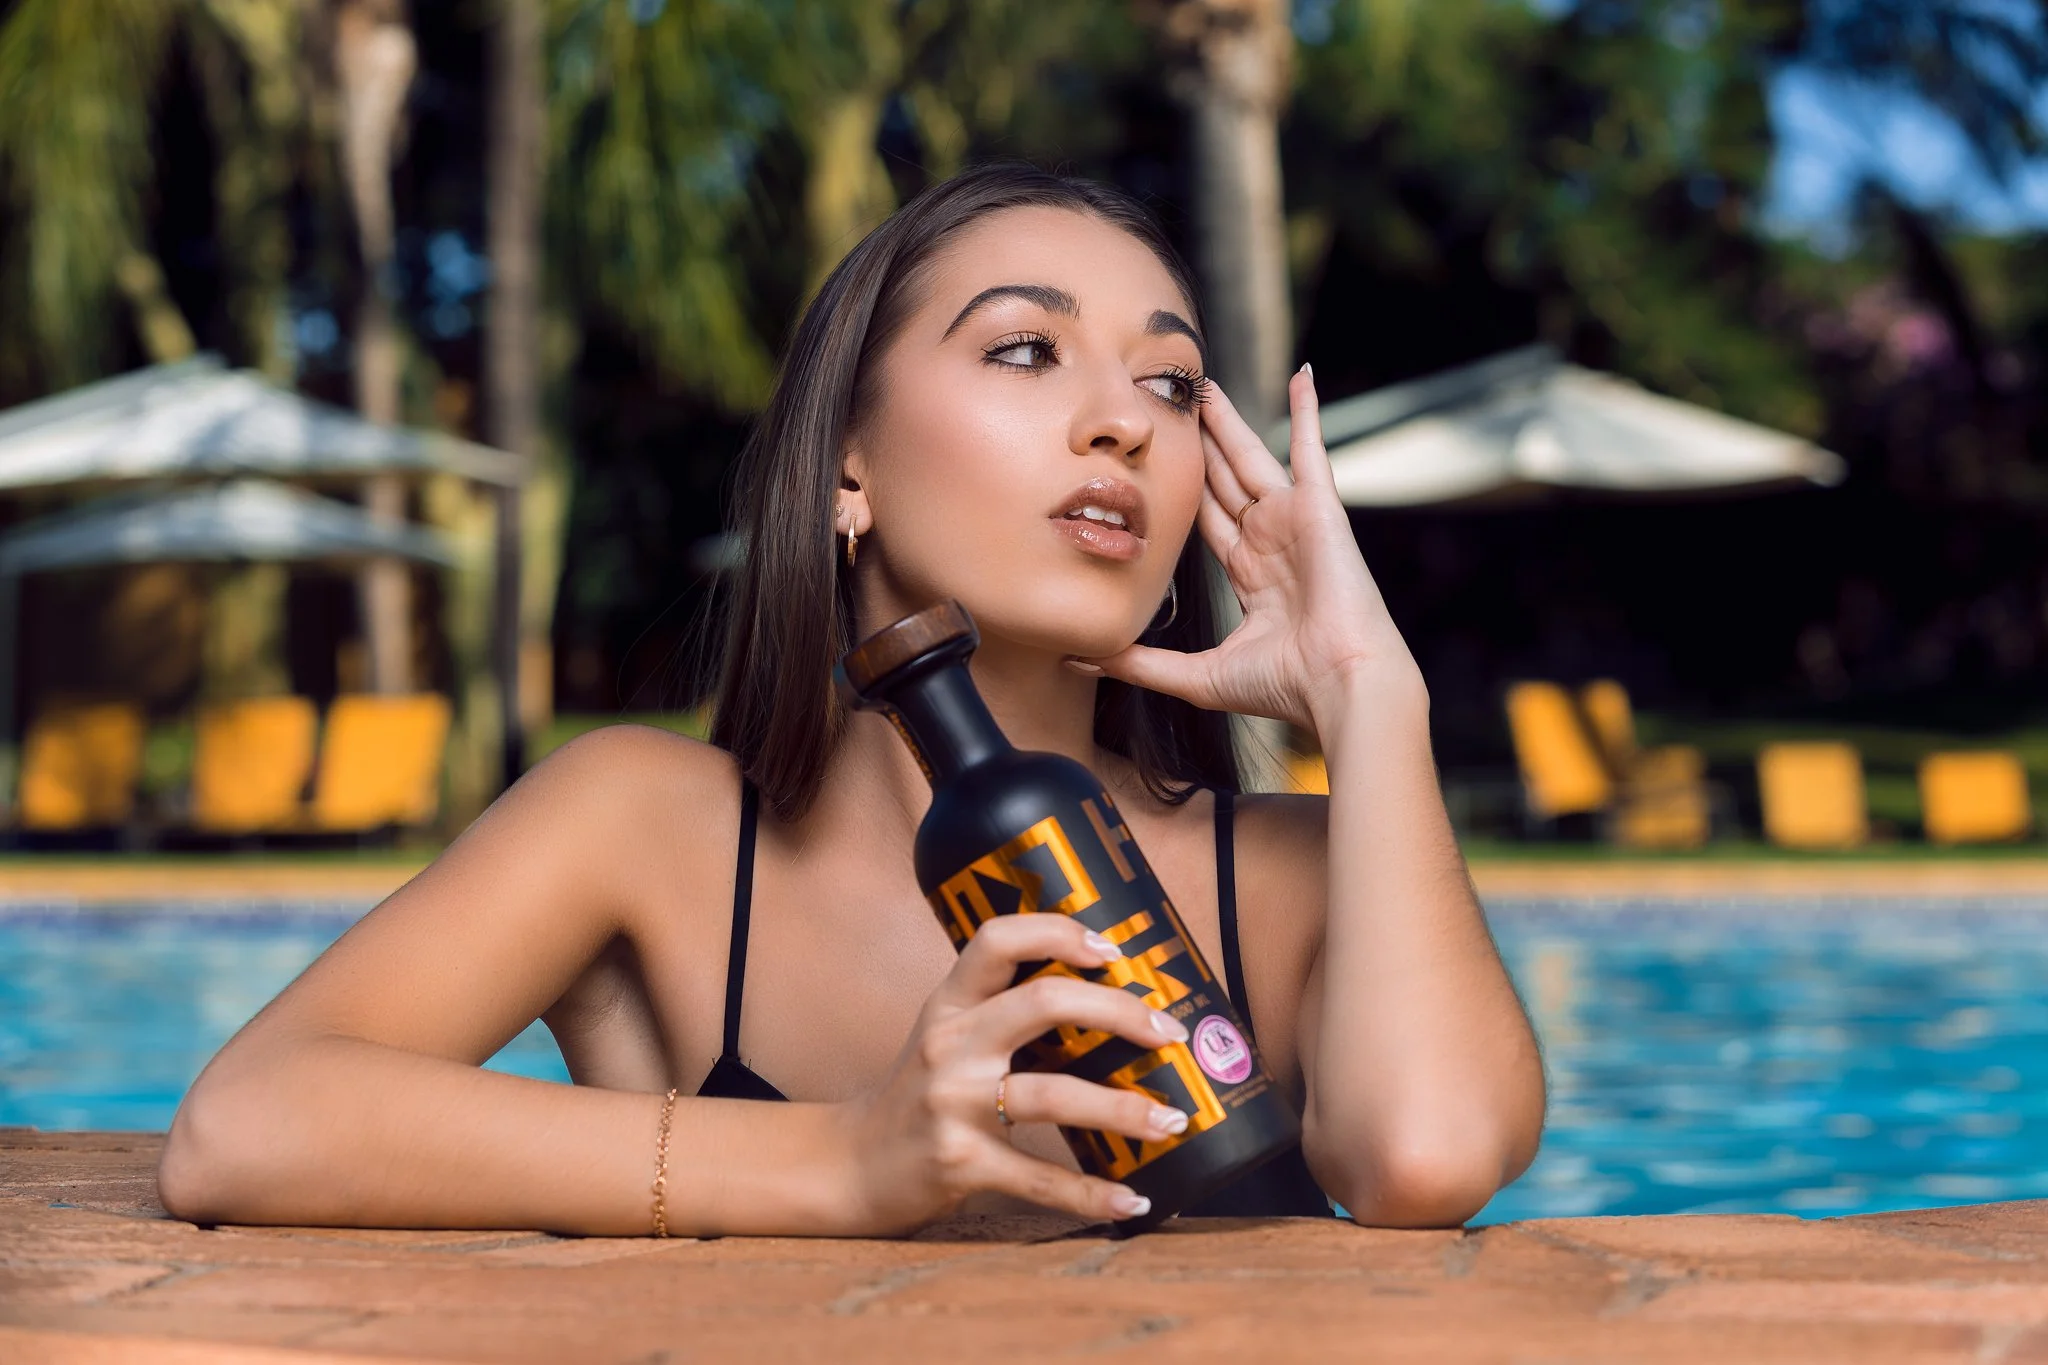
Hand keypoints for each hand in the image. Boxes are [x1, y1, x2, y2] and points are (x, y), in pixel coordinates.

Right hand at [840, 914, 1193, 1234]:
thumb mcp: (947, 1037)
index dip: (1057, 933)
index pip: (997, 939)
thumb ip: (1004, 1014)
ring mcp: (953, 1104)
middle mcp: (950, 1044)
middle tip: (1168, 1033)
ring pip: (1053, 1094)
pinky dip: (1092, 1192)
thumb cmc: (918, 1095)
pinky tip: (1133, 1197)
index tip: (1111, 951)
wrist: (851, 1166)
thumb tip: (1109, 1005)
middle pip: (1044, 1003)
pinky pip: (1039, 1178)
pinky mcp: (960, 1163)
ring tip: (1171, 1120)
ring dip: (1123, 1109)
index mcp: (949, 1003)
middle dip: (1119, 1013)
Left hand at [1073, 367, 1422, 734]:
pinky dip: (1307, 411)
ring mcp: (1294, 522)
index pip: (1206, 518)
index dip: (1181, 487)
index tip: (1156, 461)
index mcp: (1251, 576)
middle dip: (1199, 445)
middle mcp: (1271, 543)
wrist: (1340, 687)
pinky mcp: (1318, 507)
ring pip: (1251, 458)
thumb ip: (1140, 663)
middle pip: (1222, 480)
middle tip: (1172, 405)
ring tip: (1206, 385)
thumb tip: (1083, 660)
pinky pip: (1310, 448)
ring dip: (1230, 422)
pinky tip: (1303, 375)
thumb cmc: (1284, 688)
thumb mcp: (1196, 675)